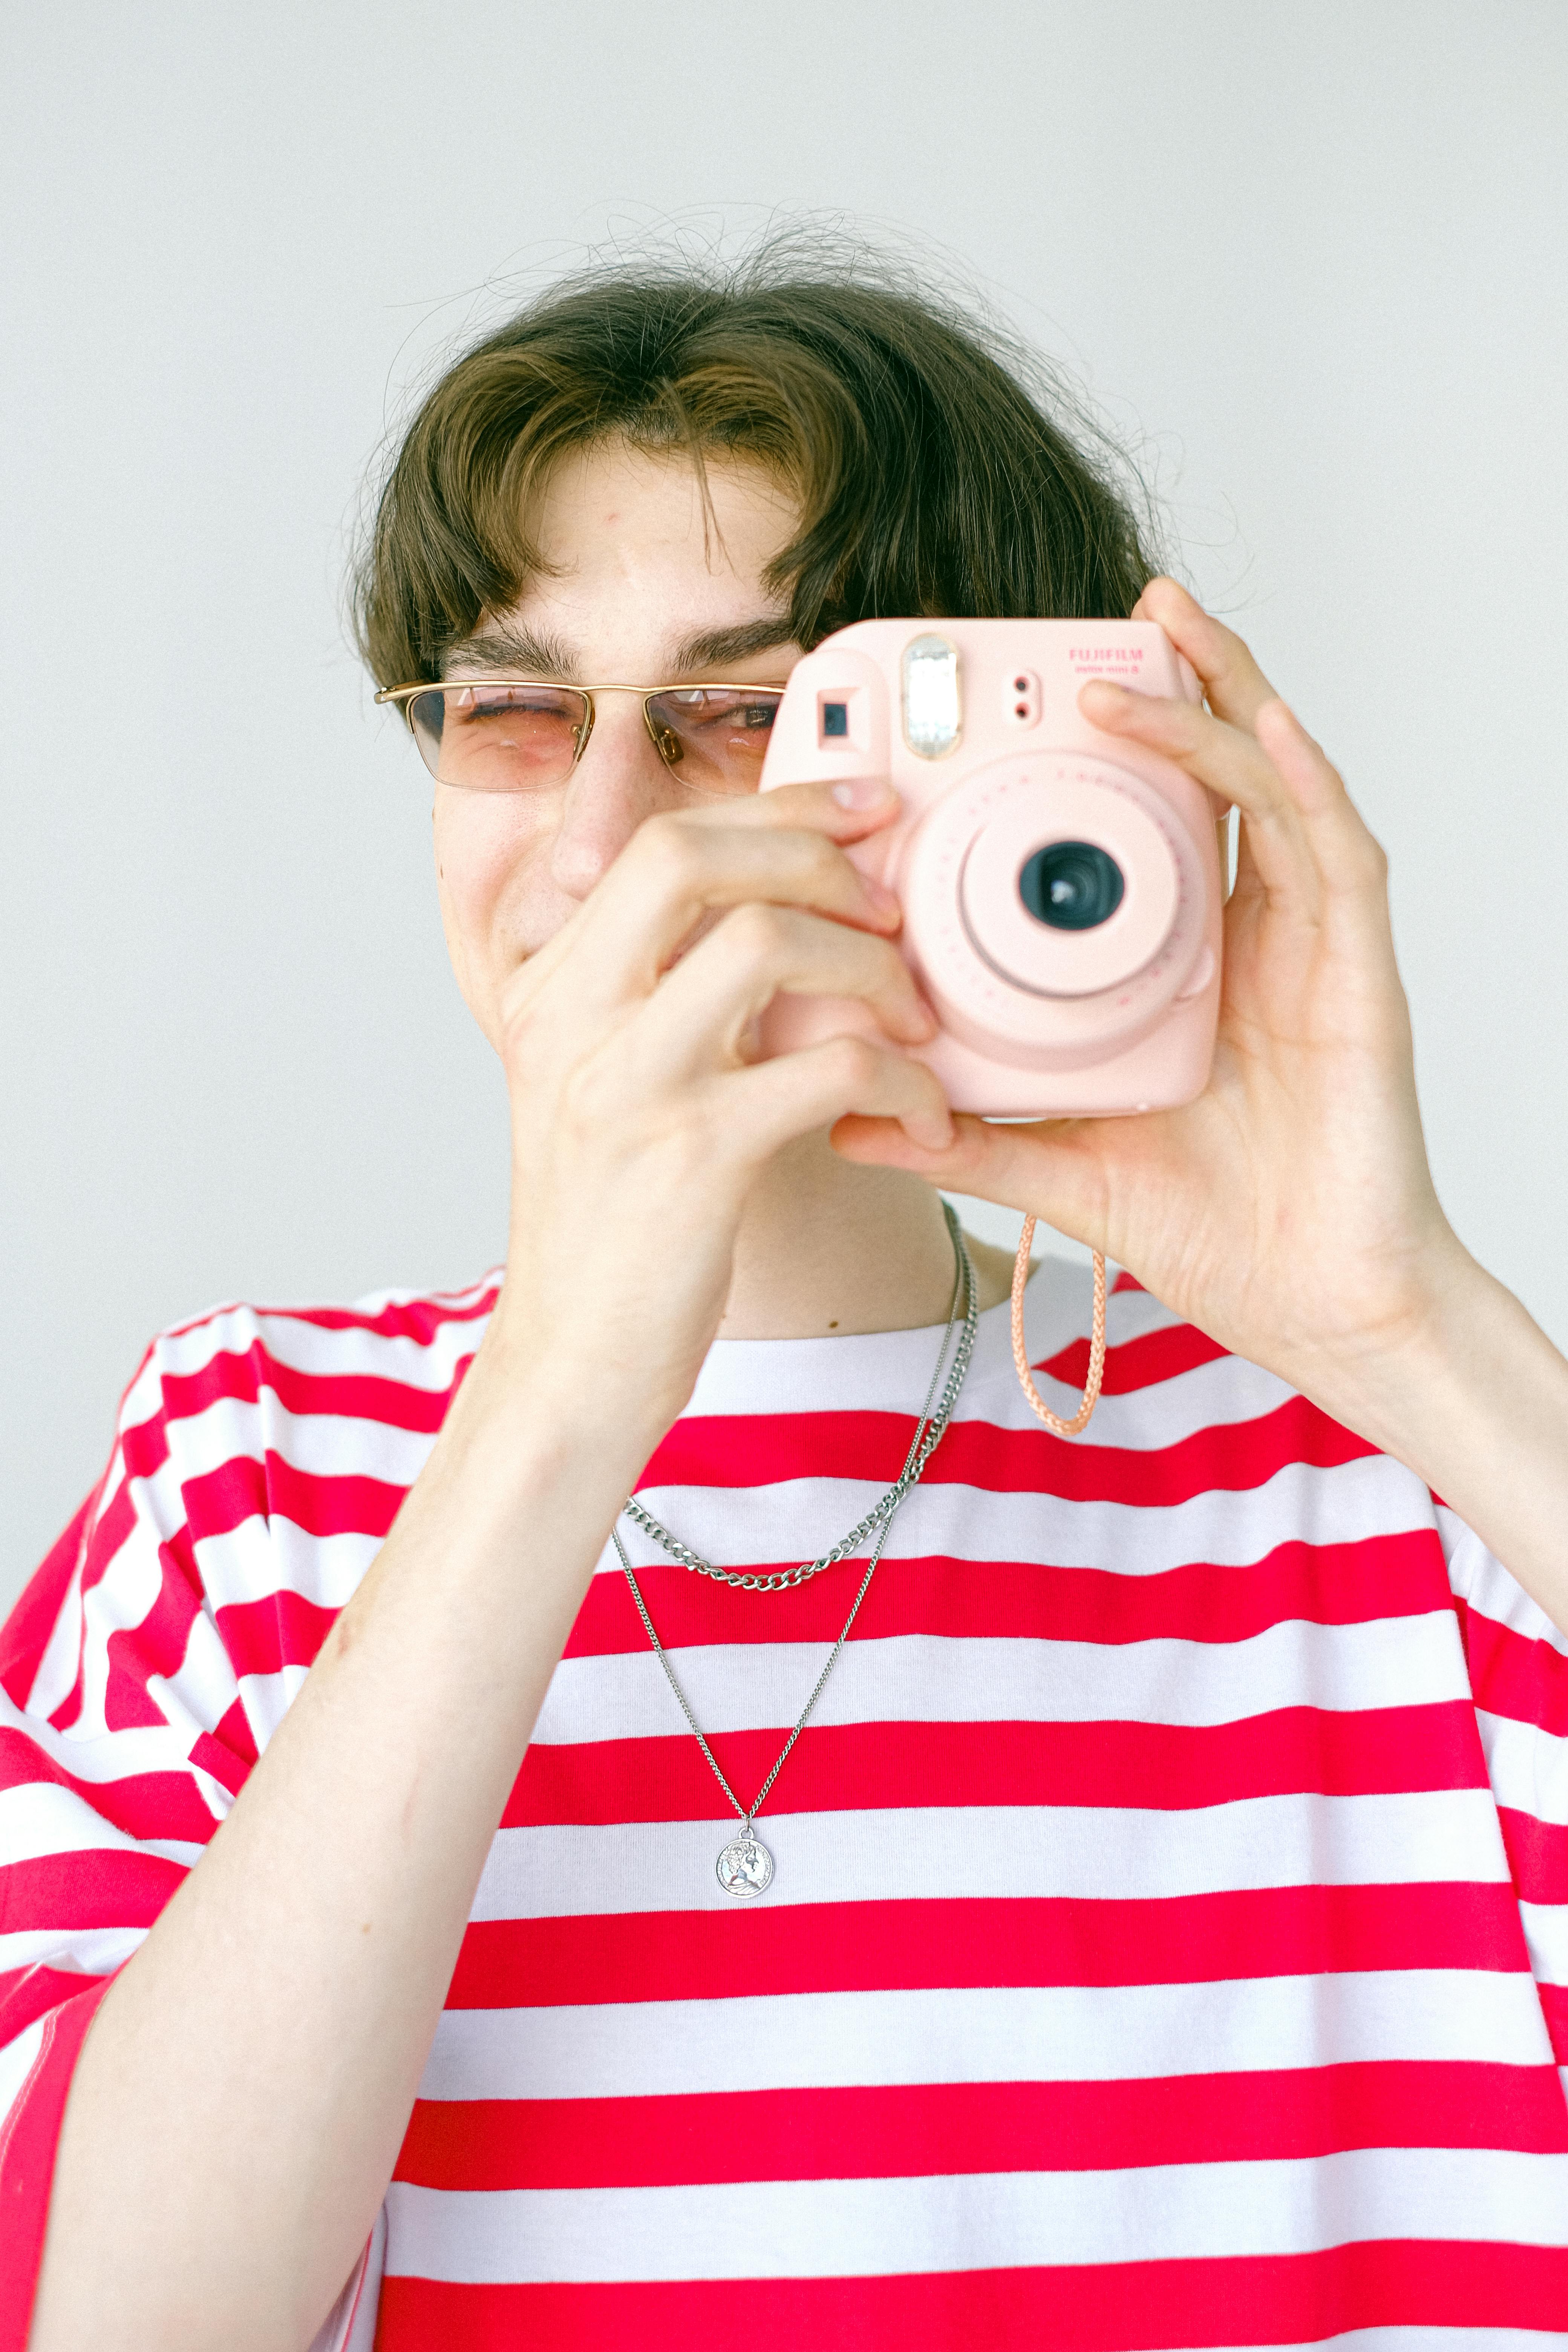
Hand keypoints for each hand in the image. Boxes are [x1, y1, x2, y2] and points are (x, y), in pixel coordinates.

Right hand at [482, 779, 951, 1439]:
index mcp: (547, 988)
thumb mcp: (602, 1086)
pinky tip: (926, 1119)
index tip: (867, 808)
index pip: (661, 843)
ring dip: (870, 967)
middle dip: (815, 854)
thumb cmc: (611, 1226)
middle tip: (890, 910)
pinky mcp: (690, 1158)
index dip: (777, 804)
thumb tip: (762, 913)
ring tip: (916, 1020)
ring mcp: (626, 1084)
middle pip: (692, 854)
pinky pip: (827, 1068)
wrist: (573, 1364)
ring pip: (765, 942)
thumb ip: (652, 995)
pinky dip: (902, 1081)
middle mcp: (570, 1018)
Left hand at [834, 577, 1468, 1416]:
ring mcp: (1305, 947)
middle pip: (1213, 783)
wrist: (1313, 1306)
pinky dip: (1299, 782)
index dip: (1102, 760)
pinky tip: (1263, 723)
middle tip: (1117, 618)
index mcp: (1182, 968)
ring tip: (1163, 633)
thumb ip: (965, 1136)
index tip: (1031, 708)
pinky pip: (1332, 853)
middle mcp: (1246, 938)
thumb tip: (851, 1115)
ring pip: (1271, 787)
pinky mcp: (1356, 972)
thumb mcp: (1059, 1167)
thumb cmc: (1212, 1229)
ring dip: (1219, 701)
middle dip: (1172, 687)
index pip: (1142, 834)